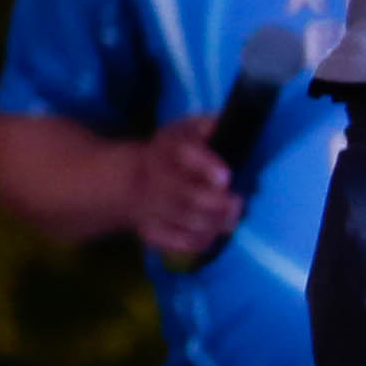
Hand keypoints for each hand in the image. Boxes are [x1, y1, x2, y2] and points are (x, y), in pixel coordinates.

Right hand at [123, 123, 244, 267]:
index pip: (182, 154)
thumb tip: (228, 123)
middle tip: (237, 203)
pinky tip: (211, 233)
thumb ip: (207, 126)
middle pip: (186, 196)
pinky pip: (175, 243)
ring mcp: (149, 208)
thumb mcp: (184, 131)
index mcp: (165, 149)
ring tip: (230, 219)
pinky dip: (198, 242)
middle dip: (217, 204)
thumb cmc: (169, 155)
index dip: (204, 165)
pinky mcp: (149, 231)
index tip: (225, 177)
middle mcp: (153, 179)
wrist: (128, 181)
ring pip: (185, 221)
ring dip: (213, 224)